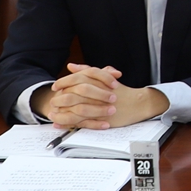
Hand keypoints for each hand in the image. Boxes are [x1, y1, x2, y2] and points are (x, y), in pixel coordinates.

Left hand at [29, 64, 169, 128]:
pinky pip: (80, 121)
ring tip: (52, 114)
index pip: (75, 80)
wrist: (138, 103)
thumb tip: (71, 66)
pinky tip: (60, 124)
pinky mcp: (100, 118)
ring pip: (74, 109)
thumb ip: (88, 70)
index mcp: (97, 81)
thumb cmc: (122, 91)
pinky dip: (68, 123)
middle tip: (52, 101)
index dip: (63, 83)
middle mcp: (97, 93)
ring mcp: (98, 106)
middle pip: (72, 94)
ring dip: (61, 112)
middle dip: (60, 98)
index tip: (55, 87)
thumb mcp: (105, 77)